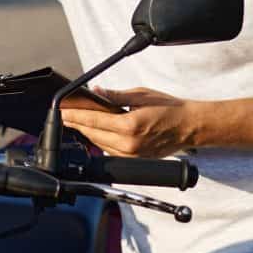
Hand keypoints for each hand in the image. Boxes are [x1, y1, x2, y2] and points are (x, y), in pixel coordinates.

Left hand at [60, 87, 194, 157]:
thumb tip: (96, 92)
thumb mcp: (141, 94)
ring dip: (88, 134)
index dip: (75, 116)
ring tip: (78, 123)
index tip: (63, 112)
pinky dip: (101, 142)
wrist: (189, 127)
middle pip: (93, 134)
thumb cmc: (170, 109)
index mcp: (130, 125)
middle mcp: (129, 144)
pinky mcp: (135, 160)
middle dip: (78, 124)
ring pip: (100, 145)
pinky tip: (97, 133)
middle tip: (66, 116)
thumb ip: (115, 95)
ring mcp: (132, 155)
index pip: (94, 120)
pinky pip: (111, 151)